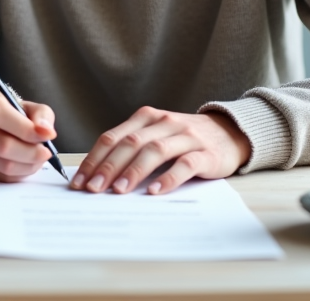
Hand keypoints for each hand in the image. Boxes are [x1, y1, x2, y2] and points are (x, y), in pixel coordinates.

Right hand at [0, 86, 57, 181]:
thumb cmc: (7, 114)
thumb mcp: (25, 104)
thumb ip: (40, 114)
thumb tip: (46, 131)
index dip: (24, 127)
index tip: (46, 135)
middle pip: (1, 145)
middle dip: (31, 152)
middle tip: (46, 152)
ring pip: (3, 165)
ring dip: (28, 165)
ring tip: (37, 158)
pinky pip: (1, 177)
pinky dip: (19, 173)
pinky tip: (24, 164)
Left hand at [71, 107, 250, 194]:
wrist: (230, 132)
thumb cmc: (184, 140)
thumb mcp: (156, 136)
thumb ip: (132, 149)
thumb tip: (98, 176)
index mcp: (146, 117)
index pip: (113, 137)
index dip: (94, 158)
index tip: (80, 181)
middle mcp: (164, 122)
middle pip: (130, 143)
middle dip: (108, 166)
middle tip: (93, 188)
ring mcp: (186, 136)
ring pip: (154, 151)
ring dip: (134, 171)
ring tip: (119, 190)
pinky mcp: (206, 153)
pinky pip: (185, 164)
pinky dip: (168, 177)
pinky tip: (155, 191)